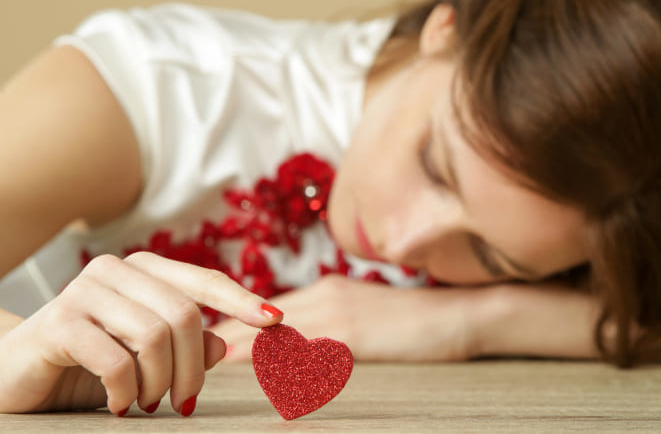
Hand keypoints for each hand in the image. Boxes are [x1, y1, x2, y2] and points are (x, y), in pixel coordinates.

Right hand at [0, 252, 281, 413]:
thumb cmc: (89, 364)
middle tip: (183, 401)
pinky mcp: (60, 322)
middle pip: (185, 314)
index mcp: (144, 270)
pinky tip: (118, 404)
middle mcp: (117, 270)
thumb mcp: (146, 357)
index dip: (242, 301)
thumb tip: (225, 342)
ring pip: (156, 335)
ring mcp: (86, 291)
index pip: (204, 282)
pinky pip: (117, 359)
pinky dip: (126, 391)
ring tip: (144, 402)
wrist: (17, 379)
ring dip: (159, 382)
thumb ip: (187, 345)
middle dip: (192, 368)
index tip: (276, 322)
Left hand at [212, 274, 491, 361]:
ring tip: (206, 368)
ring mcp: (337, 314)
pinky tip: (258, 379)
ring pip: (275, 335)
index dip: (232, 324)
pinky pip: (307, 353)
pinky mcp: (353, 335)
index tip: (202, 337)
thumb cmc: (413, 319)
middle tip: (189, 353)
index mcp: (324, 291)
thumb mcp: (362, 313)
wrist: (461, 312)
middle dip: (226, 337)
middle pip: (261, 320)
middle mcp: (323, 296)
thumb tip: (291, 343)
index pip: (264, 309)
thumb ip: (327, 322)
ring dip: (241, 353)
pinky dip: (278, 367)